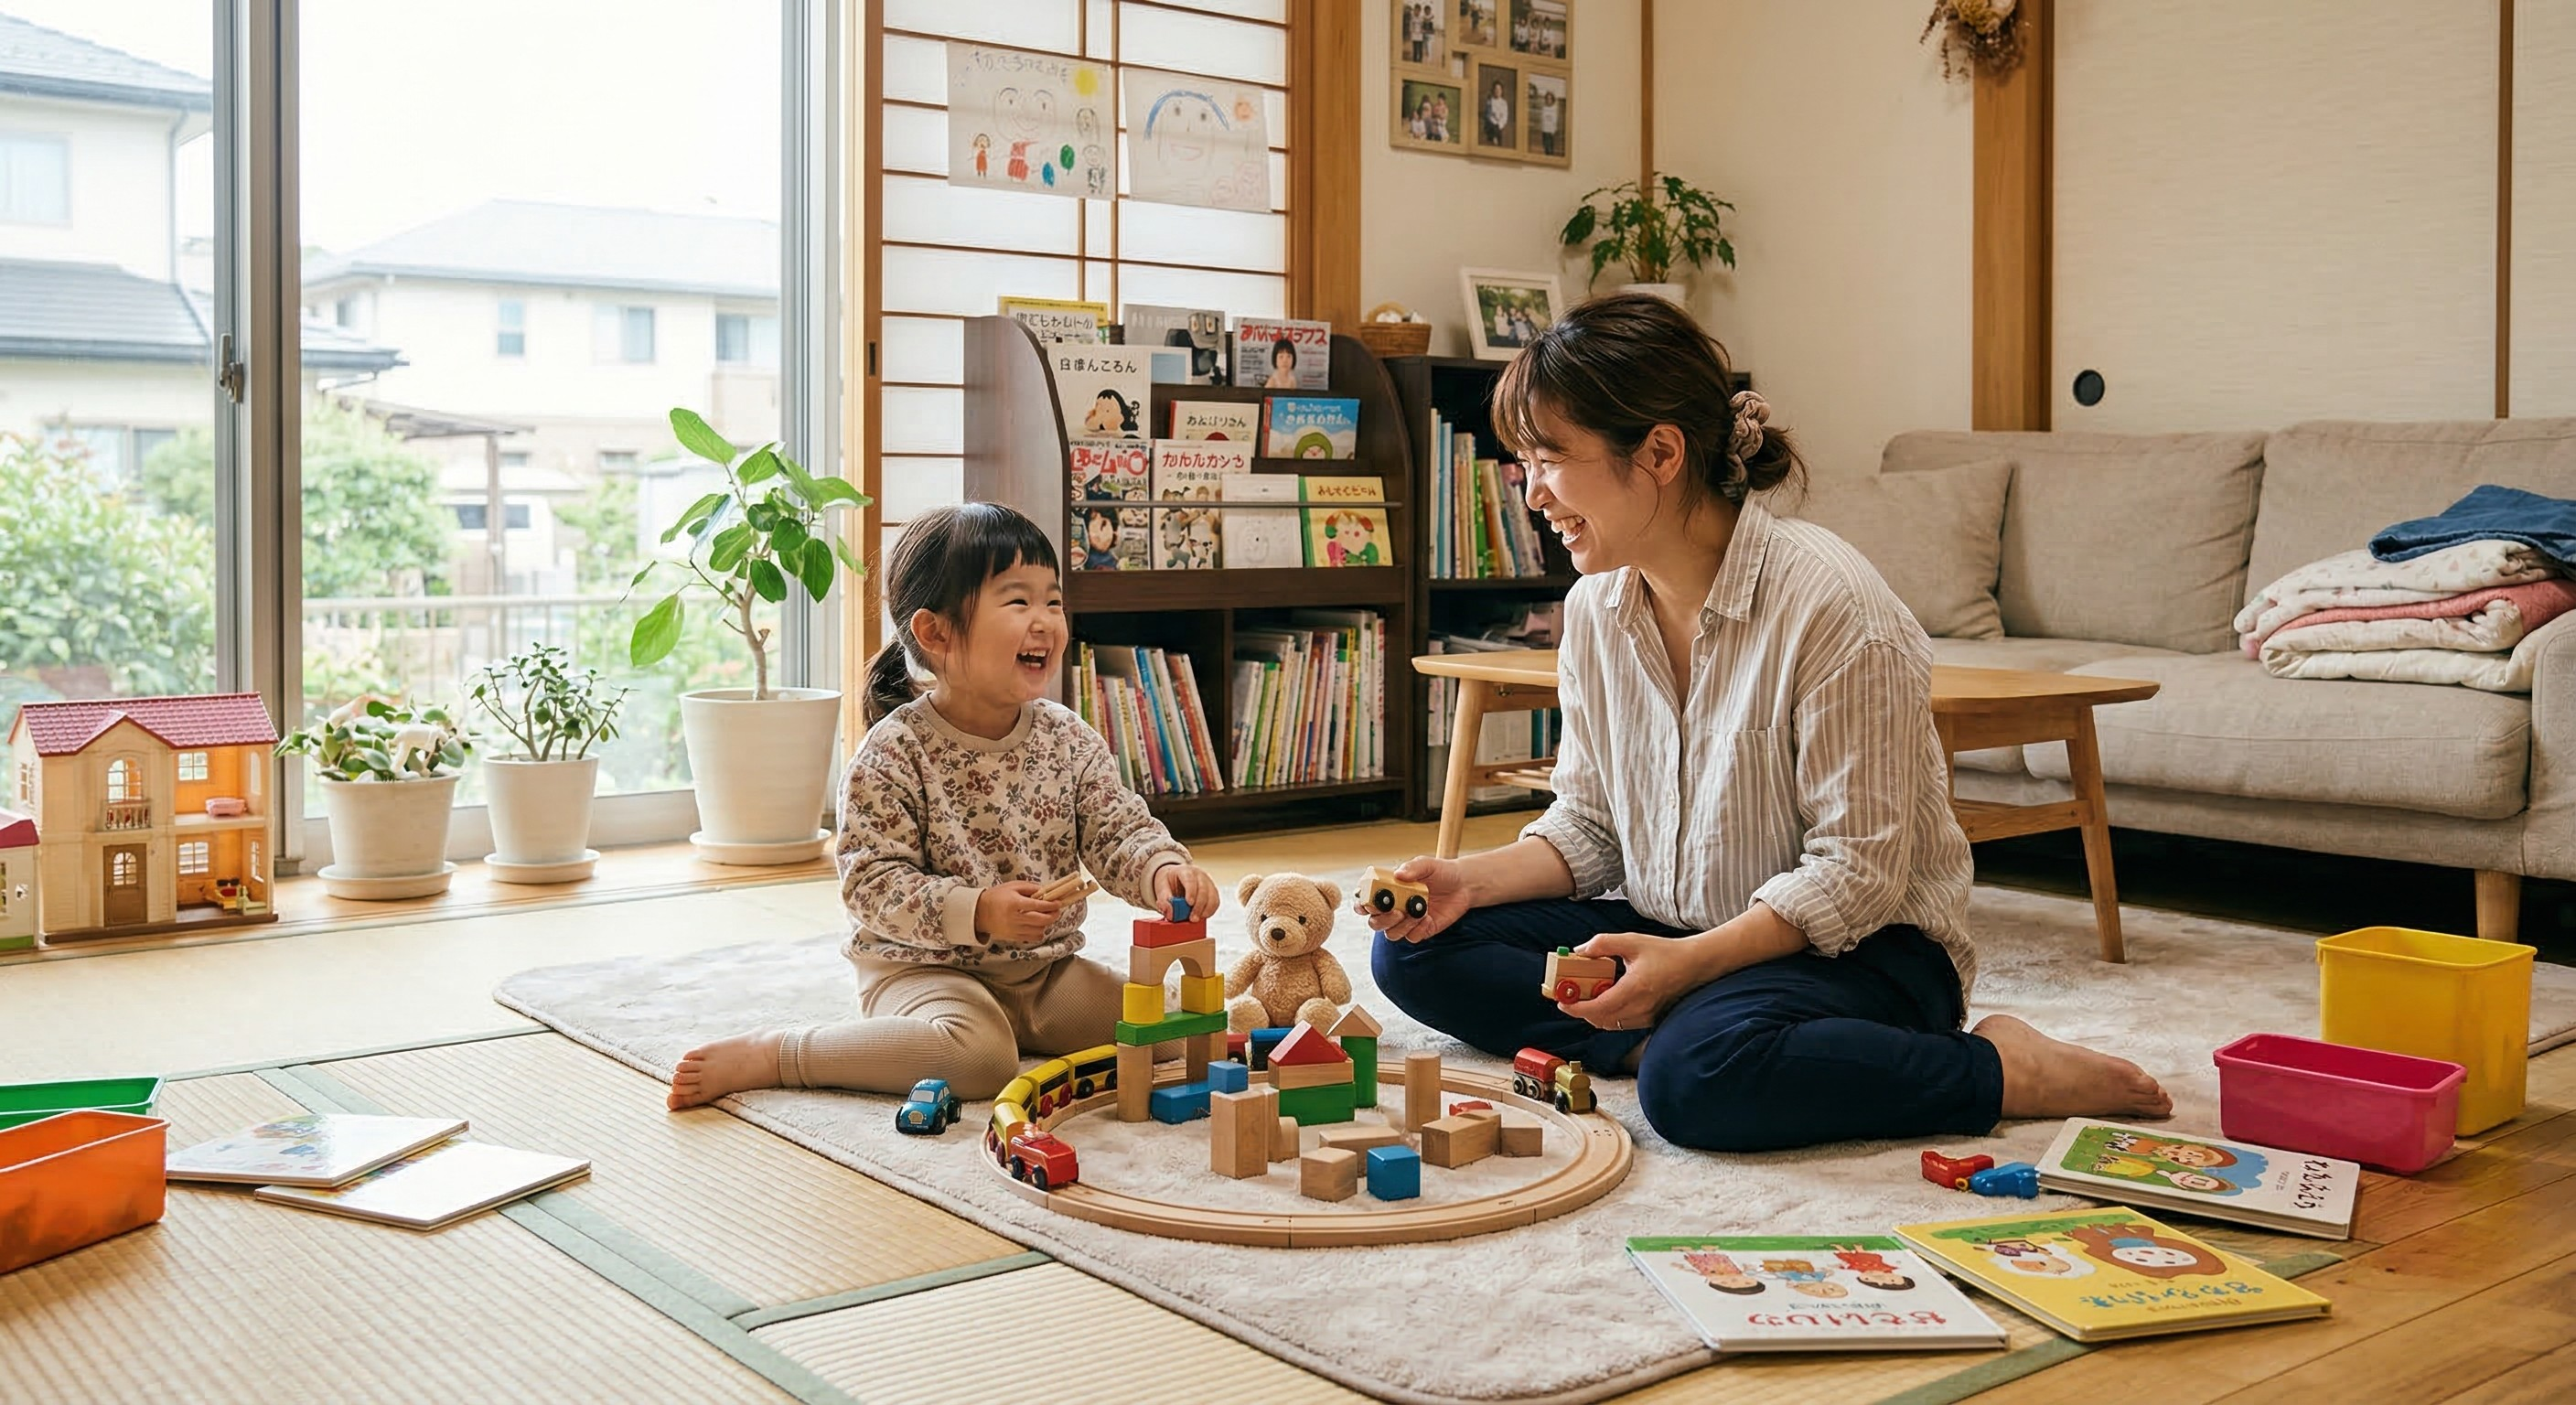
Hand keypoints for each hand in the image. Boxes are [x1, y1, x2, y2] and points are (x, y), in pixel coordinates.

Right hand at [975, 882, 1062, 944]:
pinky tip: (1038, 926)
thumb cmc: (996, 896)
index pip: (1038, 905)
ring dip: (1046, 924)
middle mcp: (1015, 918)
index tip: (1058, 903)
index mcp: (1015, 903)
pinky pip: (1032, 938)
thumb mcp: (1012, 886)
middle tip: (1057, 911)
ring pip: (1039, 931)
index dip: (1051, 905)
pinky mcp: (1013, 937)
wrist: (979, 913)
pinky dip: (1039, 933)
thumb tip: (1045, 891)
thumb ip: (1030, 887)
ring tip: (1046, 917)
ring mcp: (1014, 929)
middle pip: (1041, 920)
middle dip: (1053, 916)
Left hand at [1152, 862, 1219, 922]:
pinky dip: (1210, 911)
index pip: (1190, 879)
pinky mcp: (1212, 891)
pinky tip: (1202, 916)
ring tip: (1196, 919)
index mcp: (1185, 871)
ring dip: (1205, 910)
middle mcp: (1199, 875)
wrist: (1175, 879)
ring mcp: (1208, 882)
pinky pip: (1215, 902)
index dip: (1191, 891)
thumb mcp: (1161, 888)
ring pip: (1212, 896)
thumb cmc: (1169, 883)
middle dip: (1198, 906)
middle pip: (1203, 889)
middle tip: (1192, 918)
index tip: (1189, 903)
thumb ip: (1164, 901)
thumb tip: (1170, 912)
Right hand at [1351, 855, 1472, 943]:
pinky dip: (1418, 930)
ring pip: (1391, 933)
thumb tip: (1399, 874)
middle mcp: (1393, 907)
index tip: (1367, 904)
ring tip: (1417, 914)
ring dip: (1400, 926)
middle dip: (1381, 920)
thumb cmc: (1440, 872)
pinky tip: (1428, 918)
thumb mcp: (1427, 864)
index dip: (1361, 904)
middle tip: (1396, 911)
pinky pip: (1412, 937)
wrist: (1463, 884)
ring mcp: (1406, 921)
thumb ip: (1413, 868)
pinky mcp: (1420, 930)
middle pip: (1374, 922)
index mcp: (1388, 890)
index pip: (1365, 901)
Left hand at [1555, 931, 1709, 1031]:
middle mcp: (1640, 1007)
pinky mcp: (1649, 1020)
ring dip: (1594, 1013)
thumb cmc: (1666, 952)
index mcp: (1635, 988)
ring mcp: (1646, 1016)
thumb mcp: (1632, 941)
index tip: (1562, 1002)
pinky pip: (1621, 1023)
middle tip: (1570, 996)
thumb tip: (1579, 951)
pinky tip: (1606, 998)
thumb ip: (1603, 943)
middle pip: (1600, 1019)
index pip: (1598, 1007)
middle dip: (1581, 1010)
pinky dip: (1608, 1015)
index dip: (1576, 1008)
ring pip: (1610, 1024)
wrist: (1695, 965)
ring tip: (1588, 995)